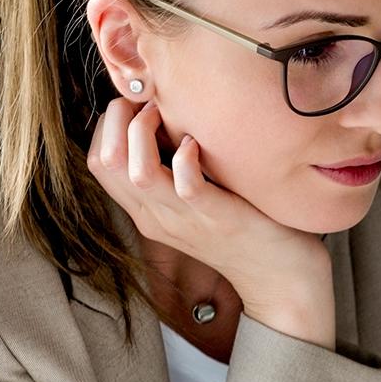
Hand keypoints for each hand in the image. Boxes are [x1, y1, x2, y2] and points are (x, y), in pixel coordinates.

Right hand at [86, 97, 335, 347]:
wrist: (282, 280)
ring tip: (166, 115)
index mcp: (148, 211)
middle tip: (148, 101)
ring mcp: (186, 220)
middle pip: (106, 161)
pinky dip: (187, 157)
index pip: (98, 161)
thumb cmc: (245, 227)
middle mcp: (157, 217)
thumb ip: (176, 171)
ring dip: (144, 132)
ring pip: (136, 172)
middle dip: (117, 119)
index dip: (108, 124)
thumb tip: (168, 122)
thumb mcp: (197, 200)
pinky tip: (197, 144)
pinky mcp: (218, 219)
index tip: (136, 104)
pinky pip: (185, 185)